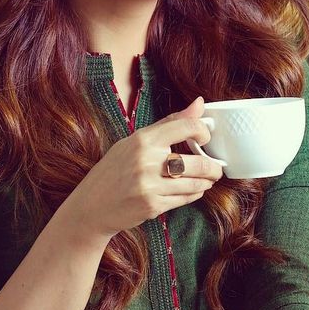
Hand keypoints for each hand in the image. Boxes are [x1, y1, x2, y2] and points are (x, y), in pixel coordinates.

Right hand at [68, 96, 223, 240]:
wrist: (92, 205)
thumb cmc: (115, 170)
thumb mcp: (135, 141)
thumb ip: (169, 123)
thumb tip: (200, 103)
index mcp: (143, 140)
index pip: (185, 127)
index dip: (203, 131)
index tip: (206, 138)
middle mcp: (146, 161)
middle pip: (198, 162)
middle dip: (213, 167)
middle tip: (216, 168)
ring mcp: (149, 186)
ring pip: (195, 184)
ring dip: (206, 182)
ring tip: (208, 179)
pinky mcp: (153, 206)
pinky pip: (185, 199)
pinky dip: (194, 194)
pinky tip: (193, 190)